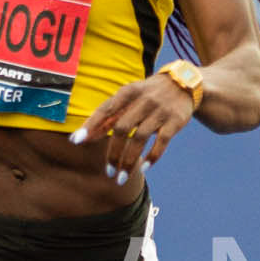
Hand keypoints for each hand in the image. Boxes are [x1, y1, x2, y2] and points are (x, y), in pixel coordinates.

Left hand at [69, 75, 195, 183]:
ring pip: (140, 138)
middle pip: (122, 128)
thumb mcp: (129, 96)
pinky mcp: (175, 120)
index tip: (76, 141)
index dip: (91, 125)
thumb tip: (83, 136)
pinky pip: (162, 141)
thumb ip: (109, 115)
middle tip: (108, 172)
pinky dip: (152, 156)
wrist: (183, 83)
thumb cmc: (148, 94)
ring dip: (129, 160)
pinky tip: (143, 168)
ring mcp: (160, 110)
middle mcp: (143, 100)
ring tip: (122, 177)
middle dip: (113, 153)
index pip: (105, 110)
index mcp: (128, 92)